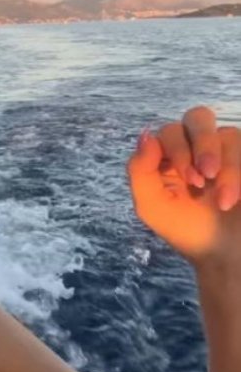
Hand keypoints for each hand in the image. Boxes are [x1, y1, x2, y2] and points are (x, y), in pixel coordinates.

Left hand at [126, 106, 240, 269]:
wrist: (225, 254)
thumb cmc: (186, 230)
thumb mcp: (152, 206)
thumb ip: (140, 170)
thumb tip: (145, 135)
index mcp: (169, 156)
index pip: (169, 131)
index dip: (177, 149)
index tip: (185, 179)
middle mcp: (197, 148)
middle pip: (198, 117)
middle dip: (202, 145)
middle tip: (205, 177)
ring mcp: (227, 152)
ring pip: (228, 134)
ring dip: (227, 169)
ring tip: (224, 202)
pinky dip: (238, 173)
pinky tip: (233, 199)